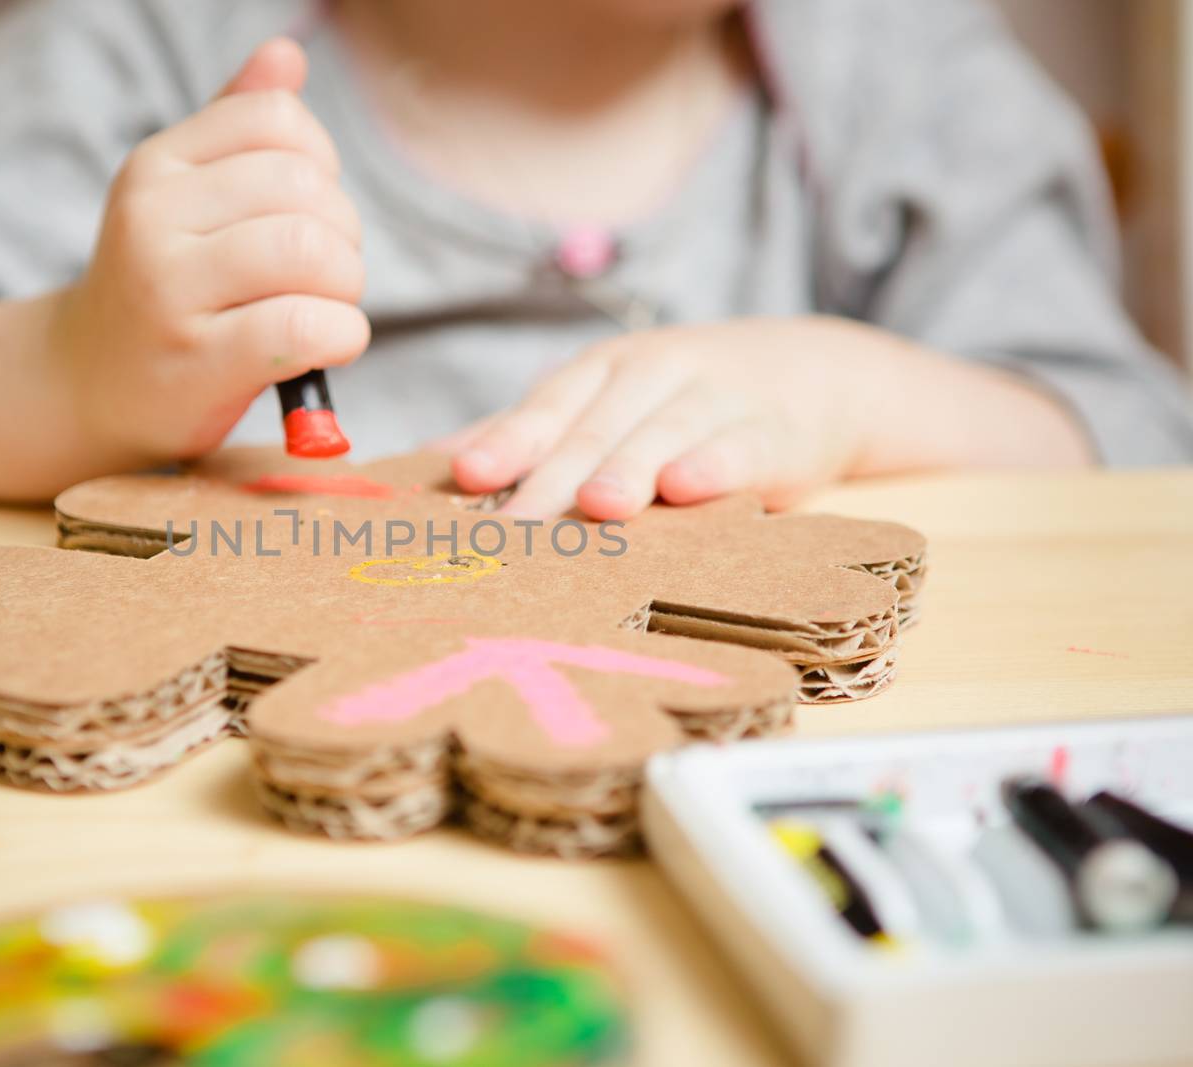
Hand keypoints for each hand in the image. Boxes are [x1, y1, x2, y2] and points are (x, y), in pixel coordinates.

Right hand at [53, 38, 368, 464]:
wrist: (87, 385)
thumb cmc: (162, 287)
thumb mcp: (183, 198)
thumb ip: (234, 126)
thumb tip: (286, 55)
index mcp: (157, 165)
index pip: (278, 119)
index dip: (322, 164)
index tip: (309, 212)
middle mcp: (153, 217)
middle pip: (304, 188)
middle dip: (343, 235)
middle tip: (325, 276)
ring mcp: (169, 289)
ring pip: (309, 250)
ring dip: (345, 286)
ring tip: (325, 309)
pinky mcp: (197, 360)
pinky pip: (304, 326)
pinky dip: (341, 335)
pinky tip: (330, 345)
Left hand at [448, 318, 921, 519]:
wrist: (817, 373)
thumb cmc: (682, 400)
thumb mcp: (606, 401)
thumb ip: (531, 431)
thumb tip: (435, 458)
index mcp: (603, 370)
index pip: (548, 407)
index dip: (508, 440)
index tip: (468, 477)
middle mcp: (653, 375)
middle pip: (594, 430)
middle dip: (552, 481)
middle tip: (513, 533)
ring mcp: (715, 399)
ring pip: (662, 435)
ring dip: (627, 470)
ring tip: (595, 509)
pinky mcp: (774, 434)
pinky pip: (739, 448)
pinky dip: (714, 466)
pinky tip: (685, 488)